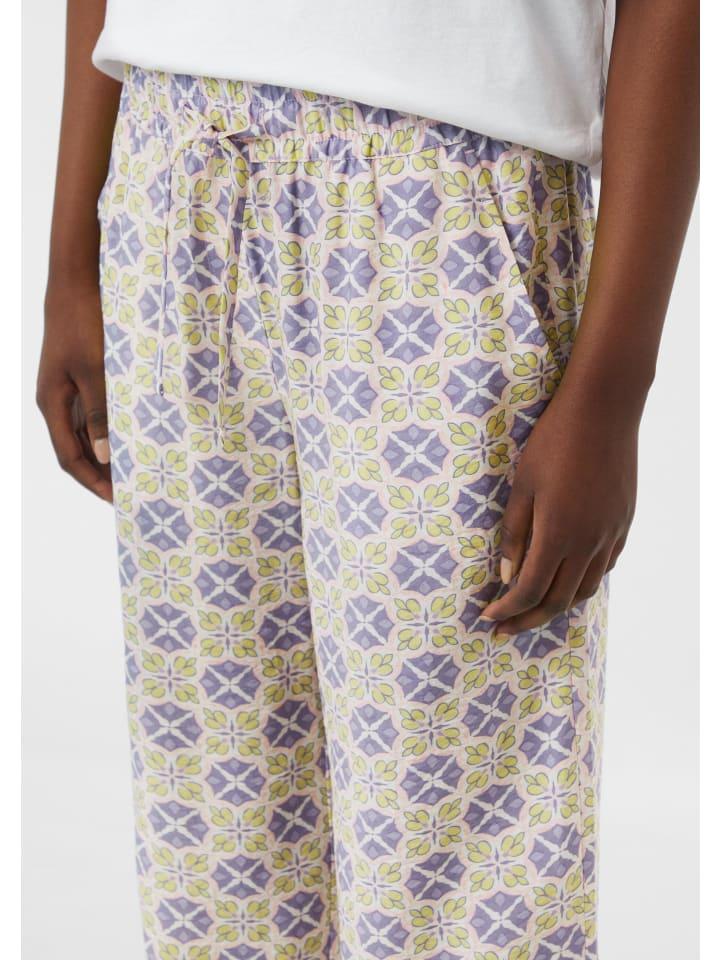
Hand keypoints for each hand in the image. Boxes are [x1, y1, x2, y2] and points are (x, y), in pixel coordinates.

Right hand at [37, 277, 111, 502]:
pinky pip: (93, 414)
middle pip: (77, 450)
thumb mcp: (96, 371)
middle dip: (101, 473)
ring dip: (106, 453)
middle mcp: (56, 403)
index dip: (92, 481)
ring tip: (134, 469)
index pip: (70, 457)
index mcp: (53, 405)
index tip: (115, 499)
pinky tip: (130, 437)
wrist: (75, 286)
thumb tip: (106, 455)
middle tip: (130, 490)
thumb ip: (101, 413)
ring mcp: (66, 391)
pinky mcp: (79, 378)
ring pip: (86, 434)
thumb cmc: (83, 325)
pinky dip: (109, 431)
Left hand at [481, 383, 636, 632]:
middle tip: (504, 629)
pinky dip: (582, 582)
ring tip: (533, 609)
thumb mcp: (522, 486)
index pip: (530, 590)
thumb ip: (515, 534)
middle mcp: (589, 542)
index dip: (507, 609)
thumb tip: (506, 575)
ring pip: (585, 589)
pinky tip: (566, 578)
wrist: (603, 410)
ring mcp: (611, 534)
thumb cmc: (553, 442)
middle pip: (559, 600)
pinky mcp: (624, 523)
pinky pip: (604, 567)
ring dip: (557, 605)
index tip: (488, 616)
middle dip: (528, 619)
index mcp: (558, 533)